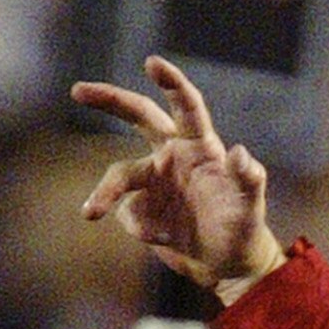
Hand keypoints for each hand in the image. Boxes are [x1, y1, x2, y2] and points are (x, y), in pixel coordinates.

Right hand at [73, 57, 283, 301]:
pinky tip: (166, 240)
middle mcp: (172, 154)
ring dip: (104, 192)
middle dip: (108, 100)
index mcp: (199, 145)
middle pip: (137, 115)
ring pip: (121, 175)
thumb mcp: (250, 207)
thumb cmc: (243, 229)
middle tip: (77, 91)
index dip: (171, 83)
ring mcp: (154, 180)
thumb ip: (249, 180)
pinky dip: (143, 230)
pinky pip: (130, 213)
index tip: (152, 63)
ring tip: (90, 213)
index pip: (185, 106)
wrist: (227, 265)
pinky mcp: (143, 206)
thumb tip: (241, 154)